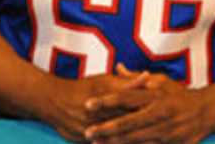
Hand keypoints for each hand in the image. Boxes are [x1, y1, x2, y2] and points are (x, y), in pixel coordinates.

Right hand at [37, 69, 151, 141]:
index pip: (130, 103)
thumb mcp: (104, 81)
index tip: (163, 118)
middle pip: (122, 122)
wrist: (51, 99)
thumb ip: (127, 82)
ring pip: (110, 137)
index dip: (146, 111)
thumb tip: (147, 76)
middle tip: (159, 138)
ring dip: (126, 141)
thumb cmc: (82, 88)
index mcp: (104, 94)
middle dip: (139, 131)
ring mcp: (86, 126)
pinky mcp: (79, 138)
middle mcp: (96, 111)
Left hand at [84, 65, 210, 143]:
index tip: (87, 104)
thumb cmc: (179, 95)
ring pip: (137, 139)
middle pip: (129, 121)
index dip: (106, 101)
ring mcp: (167, 131)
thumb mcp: (161, 81)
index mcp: (155, 95)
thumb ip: (137, 78)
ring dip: (116, 143)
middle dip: (107, 128)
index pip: (126, 97)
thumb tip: (117, 67)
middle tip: (88, 132)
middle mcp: (160, 113)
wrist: (208, 111)